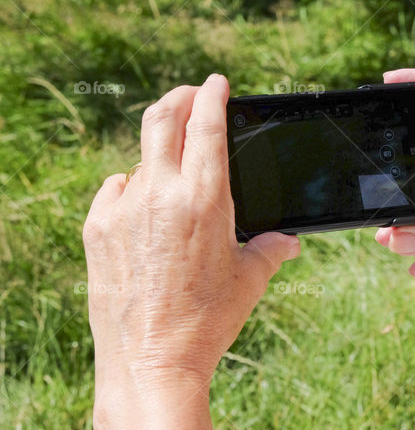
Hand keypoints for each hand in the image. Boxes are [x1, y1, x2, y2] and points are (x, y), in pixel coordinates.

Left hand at [82, 74, 299, 429]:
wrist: (150, 360)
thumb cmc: (209, 320)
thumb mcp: (251, 278)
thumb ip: (272, 247)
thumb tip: (288, 239)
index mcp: (206, 199)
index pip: (206, 124)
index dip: (212, 95)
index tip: (216, 82)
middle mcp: (160, 194)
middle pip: (162, 118)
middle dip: (179, 96)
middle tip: (191, 94)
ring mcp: (123, 209)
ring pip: (142, 160)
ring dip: (162, 158)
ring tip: (176, 178)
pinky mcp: (97, 228)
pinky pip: (117, 190)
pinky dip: (133, 189)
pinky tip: (146, 209)